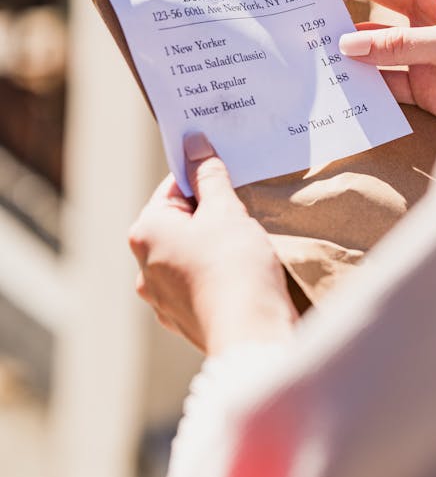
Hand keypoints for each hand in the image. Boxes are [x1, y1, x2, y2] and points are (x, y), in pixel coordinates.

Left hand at [128, 133, 295, 354]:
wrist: (250, 333)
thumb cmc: (235, 265)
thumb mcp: (226, 209)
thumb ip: (209, 176)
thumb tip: (194, 143)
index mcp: (146, 231)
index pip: (174, 187)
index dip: (204, 179)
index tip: (230, 180)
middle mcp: (143, 264)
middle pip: (179, 222)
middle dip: (210, 215)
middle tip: (242, 216)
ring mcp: (160, 296)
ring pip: (187, 254)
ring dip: (212, 246)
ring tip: (244, 249)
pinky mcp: (181, 319)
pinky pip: (196, 284)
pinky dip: (214, 276)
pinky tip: (239, 277)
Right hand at [288, 0, 435, 123]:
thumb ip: (405, 44)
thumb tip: (348, 44)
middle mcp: (428, 12)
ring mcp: (422, 50)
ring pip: (368, 41)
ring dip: (338, 42)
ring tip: (297, 42)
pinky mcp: (423, 87)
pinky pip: (380, 80)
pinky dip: (357, 83)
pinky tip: (331, 83)